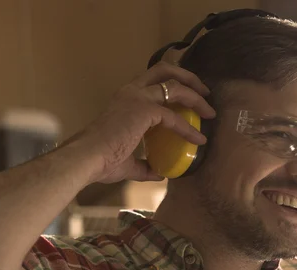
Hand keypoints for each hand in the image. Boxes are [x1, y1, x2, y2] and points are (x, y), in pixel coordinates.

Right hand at [63, 61, 215, 183]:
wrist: (86, 159)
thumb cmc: (101, 161)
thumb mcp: (128, 163)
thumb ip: (145, 165)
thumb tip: (159, 172)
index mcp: (126, 99)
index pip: (154, 81)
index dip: (176, 86)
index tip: (192, 100)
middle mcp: (132, 92)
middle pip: (165, 70)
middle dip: (189, 78)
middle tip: (206, 93)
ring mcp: (137, 98)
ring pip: (174, 85)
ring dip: (196, 96)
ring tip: (210, 111)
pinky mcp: (144, 110)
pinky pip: (173, 116)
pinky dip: (189, 127)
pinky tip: (199, 139)